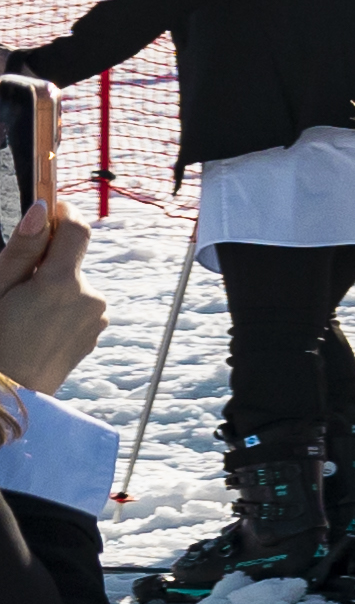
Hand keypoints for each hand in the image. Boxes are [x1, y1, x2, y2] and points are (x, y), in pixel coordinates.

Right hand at [0, 203, 100, 398]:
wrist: (8, 395)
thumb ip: (22, 250)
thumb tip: (43, 207)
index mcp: (62, 284)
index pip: (77, 230)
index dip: (63, 214)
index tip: (49, 210)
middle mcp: (90, 298)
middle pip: (72, 260)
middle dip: (47, 262)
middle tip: (15, 284)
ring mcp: (96, 319)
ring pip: (73, 285)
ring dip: (53, 287)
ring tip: (22, 314)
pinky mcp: (95, 334)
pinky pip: (78, 307)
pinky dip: (59, 308)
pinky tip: (36, 328)